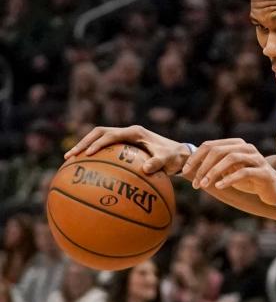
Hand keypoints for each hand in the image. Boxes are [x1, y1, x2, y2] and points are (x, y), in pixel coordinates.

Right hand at [64, 125, 189, 175]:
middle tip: (70, 156)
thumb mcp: (168, 160)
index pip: (110, 134)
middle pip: (99, 133)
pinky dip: (95, 156)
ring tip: (70, 161)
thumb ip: (158, 163)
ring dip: (85, 147)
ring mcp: (125, 138)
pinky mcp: (124, 146)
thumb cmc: (174, 157)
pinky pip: (106, 149)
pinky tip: (86, 169)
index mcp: (135, 132)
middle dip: (83, 143)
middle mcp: (127, 132)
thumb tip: (146, 169)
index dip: (97, 143)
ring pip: (99, 139)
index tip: (87, 154)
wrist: (179, 154)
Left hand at [185, 139, 275, 204]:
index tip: (185, 171)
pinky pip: (244, 172)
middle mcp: (246, 148)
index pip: (210, 145)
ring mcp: (256, 158)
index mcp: (236, 144)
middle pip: (218, 150)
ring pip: (231, 158)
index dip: (195, 158)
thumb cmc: (249, 180)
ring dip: (214, 172)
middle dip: (203, 166)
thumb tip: (190, 168)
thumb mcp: (229, 171)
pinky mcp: (263, 171)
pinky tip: (219, 186)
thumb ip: (215, 166)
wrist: (274, 190)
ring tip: (205, 185)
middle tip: (195, 182)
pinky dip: (229, 179)